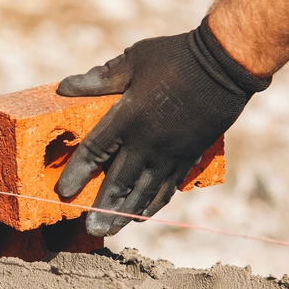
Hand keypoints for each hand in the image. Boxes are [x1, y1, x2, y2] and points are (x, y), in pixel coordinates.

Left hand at [55, 17, 269, 236]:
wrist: (224, 65)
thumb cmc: (175, 57)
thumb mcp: (134, 60)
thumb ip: (100, 79)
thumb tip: (64, 87)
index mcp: (128, 118)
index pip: (95, 151)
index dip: (77, 173)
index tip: (63, 192)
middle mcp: (147, 142)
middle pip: (118, 182)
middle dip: (102, 208)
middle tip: (90, 230)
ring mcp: (170, 153)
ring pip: (143, 192)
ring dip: (125, 215)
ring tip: (111, 231)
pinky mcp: (188, 157)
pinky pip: (168, 188)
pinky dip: (153, 204)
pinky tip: (142, 215)